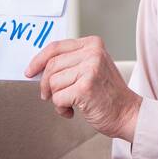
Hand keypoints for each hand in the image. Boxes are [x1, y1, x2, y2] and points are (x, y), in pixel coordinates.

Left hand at [24, 35, 140, 140]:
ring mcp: (90, 69)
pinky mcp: (85, 87)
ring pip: (53, 83)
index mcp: (92, 44)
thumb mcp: (91, 68)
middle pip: (51, 66)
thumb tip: (38, 68)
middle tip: (51, 96)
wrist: (128, 114)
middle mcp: (92, 53)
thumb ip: (70, 63)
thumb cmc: (107, 95)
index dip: (38, 60)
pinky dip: (62, 108)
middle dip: (46, 85)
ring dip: (57, 98)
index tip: (30, 71)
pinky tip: (74, 110)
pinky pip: (58, 98)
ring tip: (73, 103)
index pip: (55, 47)